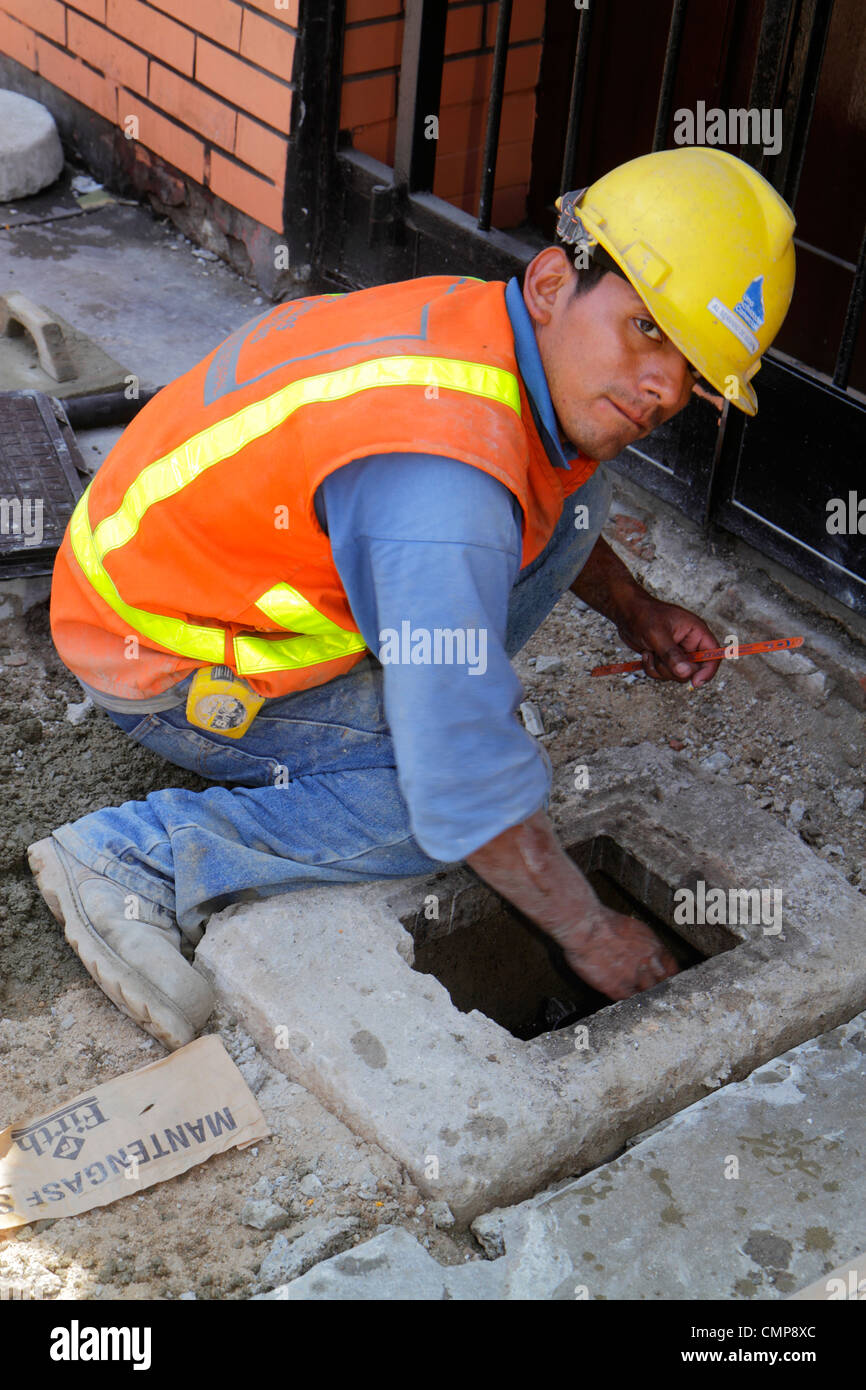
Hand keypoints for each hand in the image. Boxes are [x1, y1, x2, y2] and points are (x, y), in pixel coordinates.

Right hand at [560, 906, 679, 999]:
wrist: (585, 928)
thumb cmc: (603, 922)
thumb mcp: (633, 928)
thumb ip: (644, 944)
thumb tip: (646, 953)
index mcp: (654, 946)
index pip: (672, 968)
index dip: (669, 975)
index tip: (666, 979)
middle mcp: (648, 963)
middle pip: (663, 984)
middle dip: (659, 987)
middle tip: (653, 989)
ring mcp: (634, 977)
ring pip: (647, 994)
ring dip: (643, 994)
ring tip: (636, 994)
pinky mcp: (618, 987)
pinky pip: (629, 1001)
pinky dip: (627, 1001)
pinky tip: (623, 997)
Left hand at [614, 593, 721, 687]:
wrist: (626, 613)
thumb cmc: (644, 615)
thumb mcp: (658, 634)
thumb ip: (672, 655)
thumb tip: (686, 673)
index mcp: (696, 632)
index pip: (713, 655)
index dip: (708, 671)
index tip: (696, 682)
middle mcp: (690, 644)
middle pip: (693, 670)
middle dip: (674, 669)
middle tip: (659, 657)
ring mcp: (678, 653)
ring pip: (677, 674)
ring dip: (660, 668)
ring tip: (650, 652)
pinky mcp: (666, 659)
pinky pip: (664, 674)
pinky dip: (652, 668)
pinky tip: (646, 653)